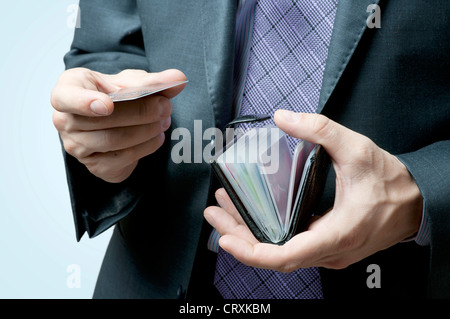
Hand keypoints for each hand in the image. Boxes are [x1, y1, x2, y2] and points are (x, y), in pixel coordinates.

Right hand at [51, 68, 185, 182]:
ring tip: (164, 121)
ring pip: (114, 140)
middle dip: (140, 113)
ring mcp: (77, 146)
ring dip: (146, 131)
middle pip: (103, 121)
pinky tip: (156, 137)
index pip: (65, 97)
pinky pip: (122, 158)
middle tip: (164, 107)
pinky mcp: (94, 165)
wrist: (111, 120)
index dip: (84, 102)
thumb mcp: (130, 82)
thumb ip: (153, 80)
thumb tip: (178, 79)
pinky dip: (145, 147)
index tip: (107, 105)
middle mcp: (65, 120)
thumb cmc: (114, 94)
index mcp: (67, 90)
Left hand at [204, 110, 422, 271]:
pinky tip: (253, 214)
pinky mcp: (327, 247)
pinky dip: (268, 233)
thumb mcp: (357, 149)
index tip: (226, 239)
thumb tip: (283, 117)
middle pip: (274, 256)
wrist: (416, 204)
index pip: (285, 257)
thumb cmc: (391, 183)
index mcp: (336, 234)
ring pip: (280, 252)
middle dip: (239, 237)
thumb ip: (319, 130)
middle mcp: (329, 251)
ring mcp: (328, 252)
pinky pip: (291, 247)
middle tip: (214, 212)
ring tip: (226, 209)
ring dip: (250, 233)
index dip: (251, 253)